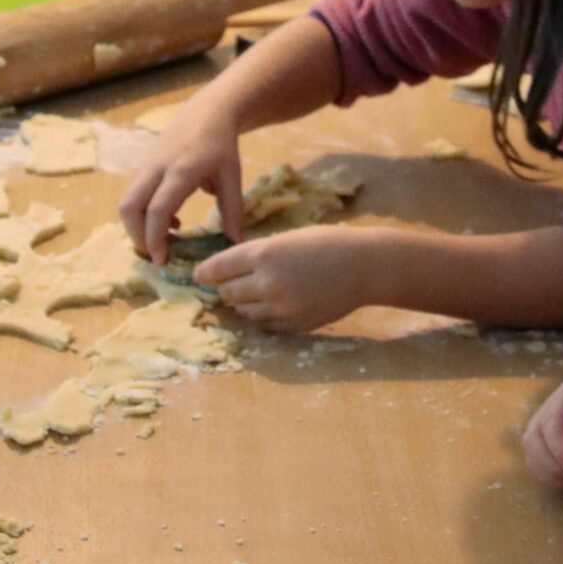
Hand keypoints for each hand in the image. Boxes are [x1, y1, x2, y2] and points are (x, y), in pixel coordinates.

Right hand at [118, 105, 245, 261]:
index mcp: (181, 171)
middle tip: (158, 254)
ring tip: (166, 239)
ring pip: (127, 202)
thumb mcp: (232, 176)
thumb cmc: (222, 145)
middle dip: (137, 236)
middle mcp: (157, 168)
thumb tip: (235, 244)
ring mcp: (147, 165)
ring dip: (139, 226)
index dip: (155, 238)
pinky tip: (171, 220)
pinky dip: (143, 214)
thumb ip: (233, 210)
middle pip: (130, 207)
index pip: (158, 209)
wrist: (208, 111)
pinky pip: (134, 194)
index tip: (162, 260)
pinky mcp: (143, 166)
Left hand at [194, 228, 366, 333]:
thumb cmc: (325, 243)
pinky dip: (264, 316)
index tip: (199, 275)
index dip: (204, 273)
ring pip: (244, 312)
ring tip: (256, 294)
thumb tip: (228, 271)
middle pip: (227, 294)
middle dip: (226, 288)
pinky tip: (275, 304)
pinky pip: (265, 325)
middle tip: (230, 284)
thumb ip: (257, 255)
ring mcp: (280, 308)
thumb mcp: (286, 238)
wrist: (363, 266)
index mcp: (263, 254)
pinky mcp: (294, 325)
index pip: (217, 269)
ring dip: (244, 304)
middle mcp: (267, 283)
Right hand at [522, 376, 562, 484]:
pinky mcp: (550, 436)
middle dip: (549, 465)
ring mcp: (548, 420)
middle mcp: (552, 406)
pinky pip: (538, 456)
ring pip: (532, 450)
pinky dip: (548, 472)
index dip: (560, 452)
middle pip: (533, 438)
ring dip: (546, 471)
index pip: (552, 425)